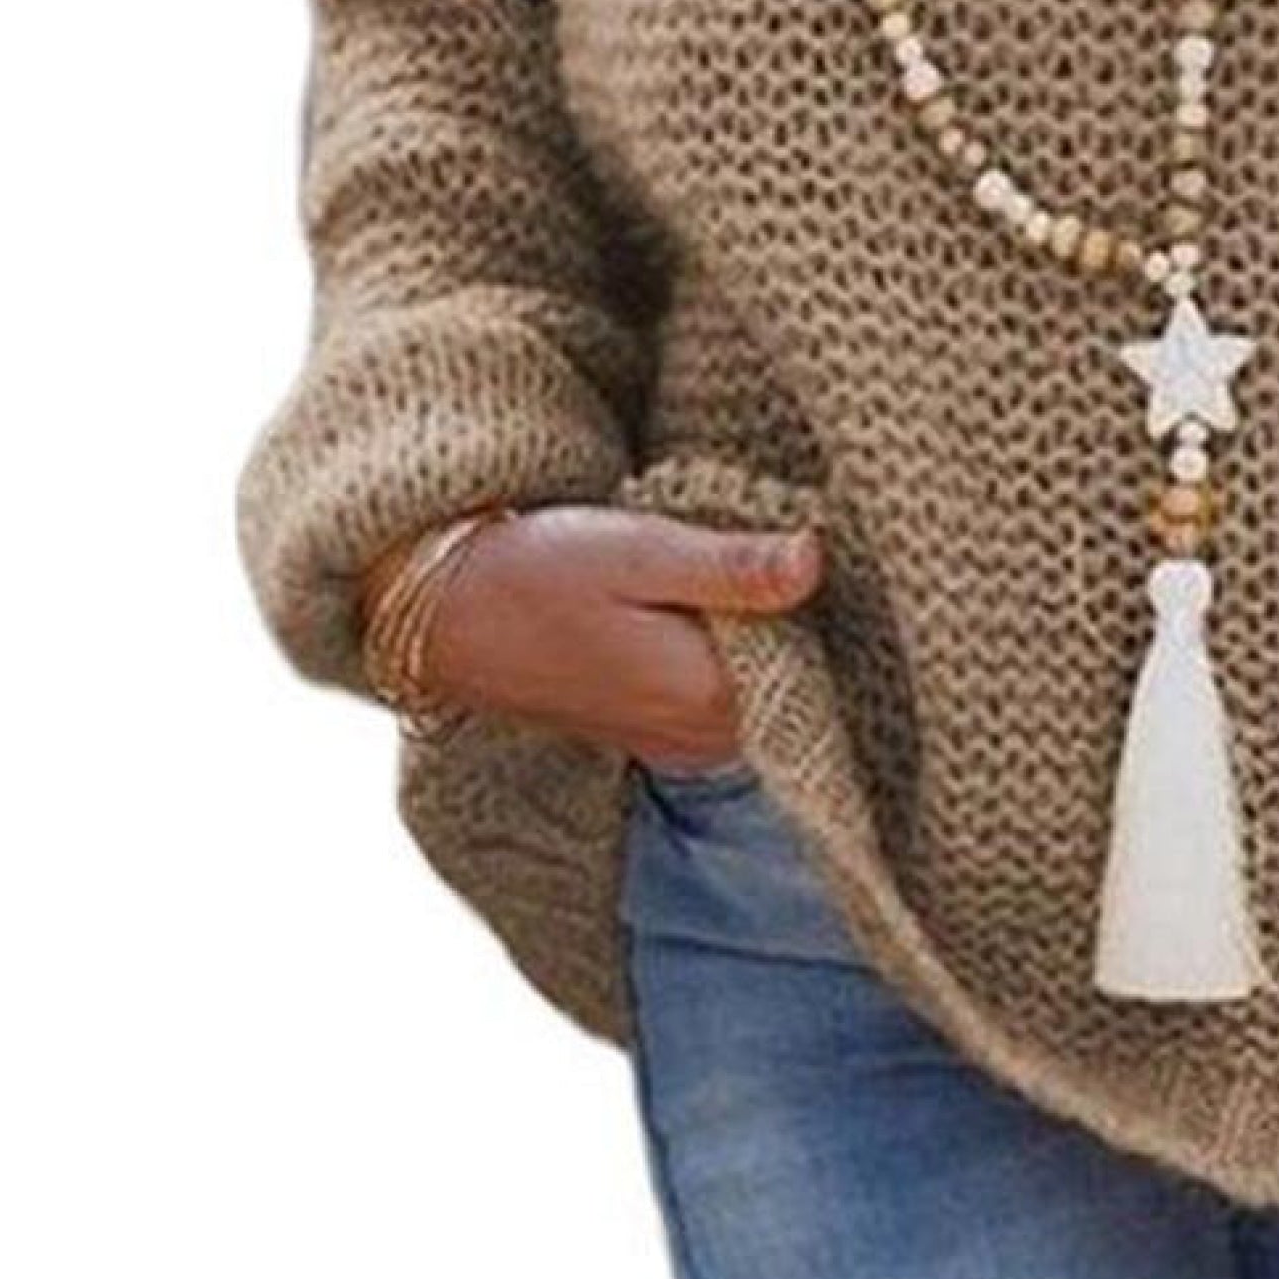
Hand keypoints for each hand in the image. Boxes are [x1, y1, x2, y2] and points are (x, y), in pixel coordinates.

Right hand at [368, 502, 823, 768]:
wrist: (445, 614)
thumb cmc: (537, 572)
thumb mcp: (638, 550)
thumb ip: (730, 566)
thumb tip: (815, 560)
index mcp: (708, 695)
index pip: (820, 657)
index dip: (833, 598)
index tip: (826, 537)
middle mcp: (704, 737)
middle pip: (801, 675)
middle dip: (807, 615)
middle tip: (794, 539)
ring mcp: (683, 741)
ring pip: (768, 686)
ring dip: (772, 632)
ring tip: (754, 562)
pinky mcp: (662, 729)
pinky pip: (732, 695)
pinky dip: (740, 651)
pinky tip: (722, 602)